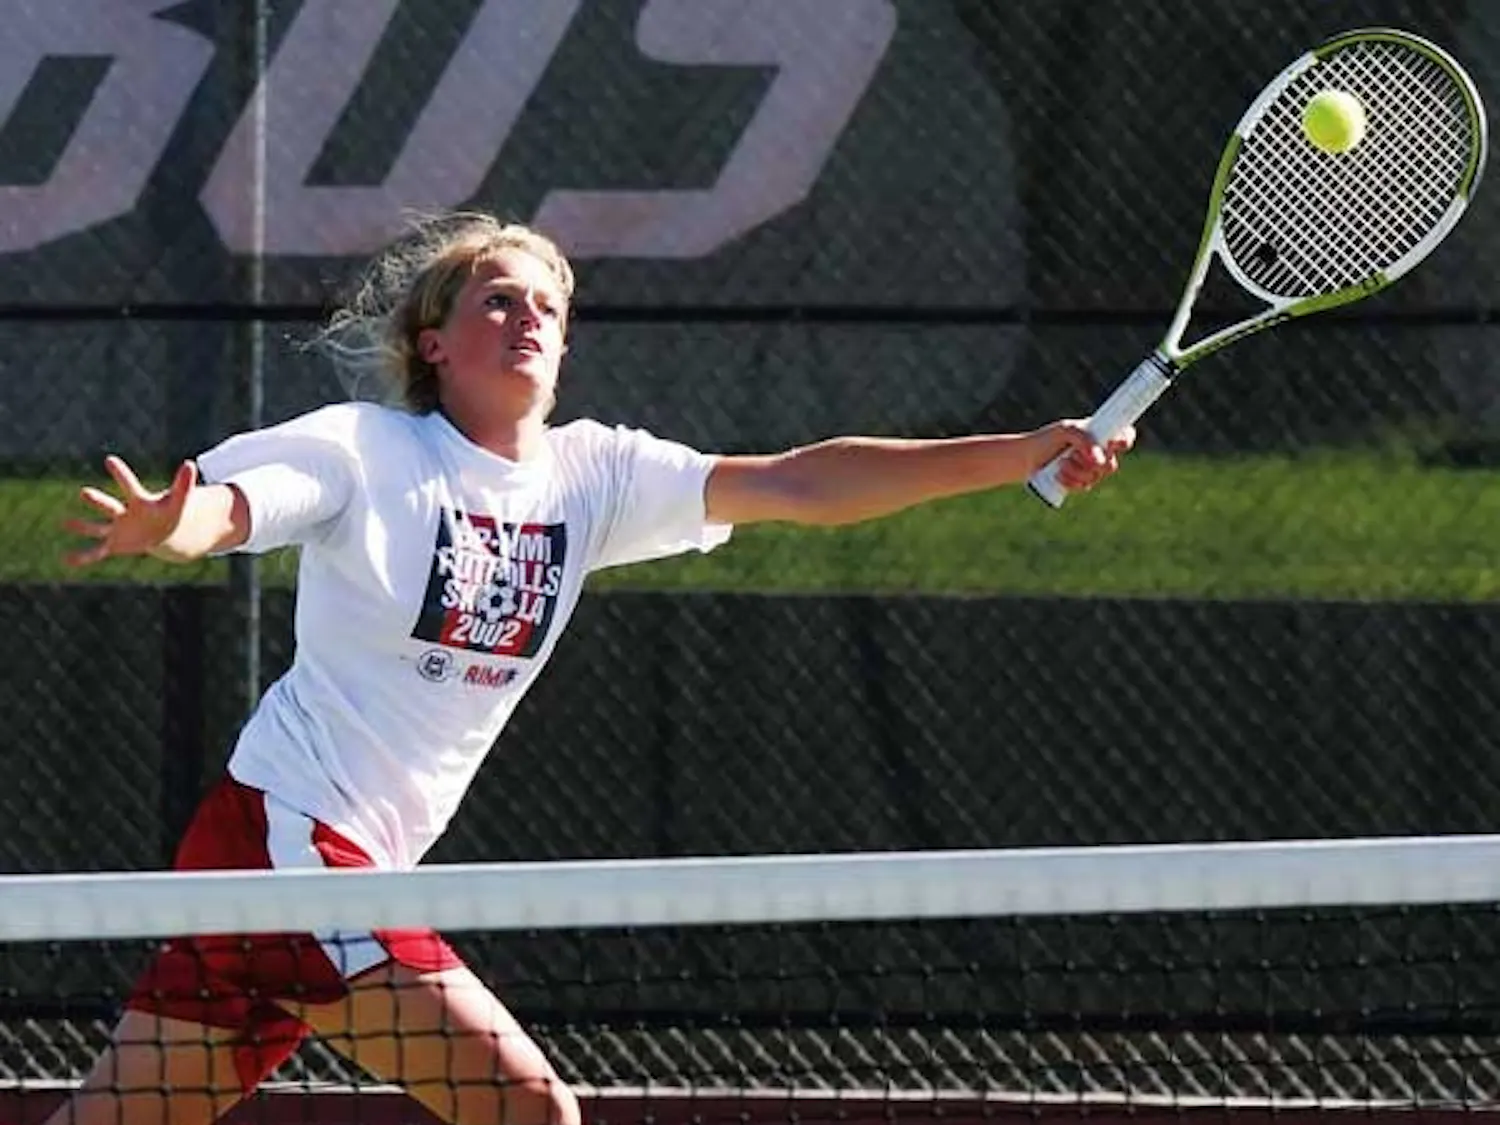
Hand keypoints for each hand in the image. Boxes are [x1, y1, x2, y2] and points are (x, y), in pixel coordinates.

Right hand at [62, 456, 198, 567]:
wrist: (163, 531)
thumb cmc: (169, 513)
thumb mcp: (179, 501)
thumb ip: (183, 485)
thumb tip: (190, 463)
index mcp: (138, 501)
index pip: (129, 486)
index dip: (121, 474)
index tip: (109, 459)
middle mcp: (123, 513)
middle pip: (109, 506)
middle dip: (98, 501)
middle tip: (84, 492)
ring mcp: (116, 529)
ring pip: (97, 528)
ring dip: (83, 526)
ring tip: (65, 522)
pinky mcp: (114, 545)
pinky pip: (96, 552)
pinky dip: (83, 557)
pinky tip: (67, 559)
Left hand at [1042, 421, 1135, 492]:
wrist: (1027, 457)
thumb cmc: (1047, 439)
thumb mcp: (1066, 430)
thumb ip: (1084, 439)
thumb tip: (1098, 459)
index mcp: (1100, 434)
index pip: (1124, 436)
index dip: (1125, 440)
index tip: (1114, 443)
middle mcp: (1100, 453)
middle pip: (1111, 464)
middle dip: (1092, 462)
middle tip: (1074, 454)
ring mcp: (1091, 470)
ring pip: (1097, 476)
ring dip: (1078, 471)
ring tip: (1061, 463)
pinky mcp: (1080, 483)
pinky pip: (1085, 486)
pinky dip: (1071, 480)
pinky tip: (1059, 474)